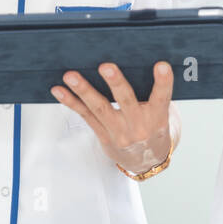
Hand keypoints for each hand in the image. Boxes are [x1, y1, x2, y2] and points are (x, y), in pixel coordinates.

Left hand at [51, 62, 173, 174]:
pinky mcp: (103, 135)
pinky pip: (86, 116)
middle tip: (105, 67)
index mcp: (158, 118)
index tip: (162, 65)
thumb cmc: (155, 128)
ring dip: (84, 90)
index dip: (163, 82)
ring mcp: (118, 132)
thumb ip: (154, 95)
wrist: (147, 162)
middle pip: (126, 102)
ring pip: (99, 108)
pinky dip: (71, 102)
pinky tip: (59, 90)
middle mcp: (138, 126)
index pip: (162, 98)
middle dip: (115, 83)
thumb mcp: (163, 115)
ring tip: (71, 76)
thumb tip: (138, 61)